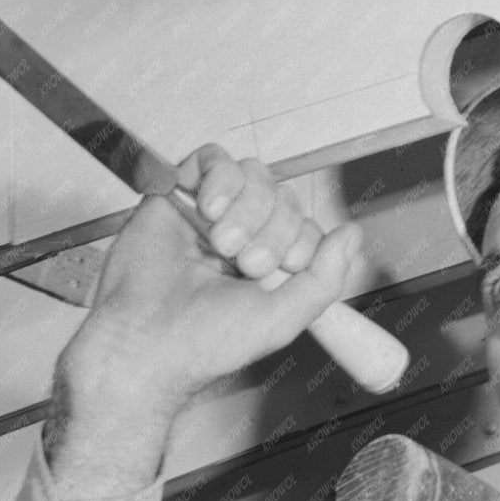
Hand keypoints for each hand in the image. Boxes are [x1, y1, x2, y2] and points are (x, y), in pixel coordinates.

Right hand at [46, 146, 361, 493]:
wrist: (148, 339)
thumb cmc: (206, 341)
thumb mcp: (284, 319)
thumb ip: (324, 279)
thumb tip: (351, 236)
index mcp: (271, 266)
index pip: (305, 226)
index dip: (301, 241)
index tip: (283, 270)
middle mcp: (244, 236)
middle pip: (282, 197)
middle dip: (273, 231)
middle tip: (246, 265)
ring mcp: (211, 214)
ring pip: (253, 176)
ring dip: (248, 209)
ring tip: (223, 245)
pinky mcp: (179, 194)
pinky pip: (214, 159)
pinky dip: (220, 180)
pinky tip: (210, 211)